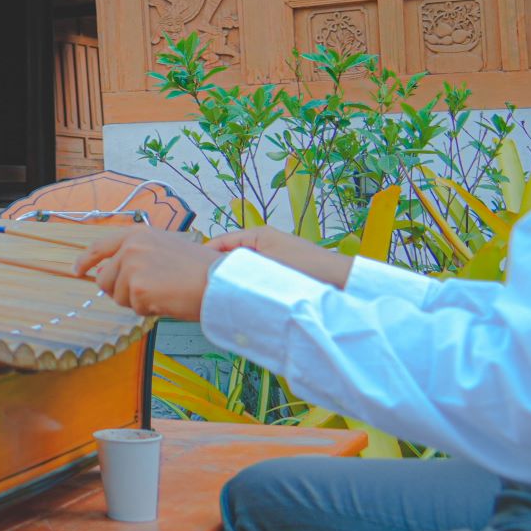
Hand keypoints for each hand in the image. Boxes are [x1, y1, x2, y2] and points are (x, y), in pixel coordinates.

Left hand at [75, 229, 221, 319]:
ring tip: (164, 292)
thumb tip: (110, 272)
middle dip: (121, 292)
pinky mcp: (137, 288)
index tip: (77, 270)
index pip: (100, 246)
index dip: (86, 260)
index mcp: (137, 235)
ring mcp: (132, 266)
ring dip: (138, 302)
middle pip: (105, 280)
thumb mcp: (164, 248)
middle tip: (150, 292)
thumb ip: (137, 255)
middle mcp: (131, 247)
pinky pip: (134, 308)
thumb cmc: (199, 268)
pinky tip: (168, 300)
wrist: (219, 280)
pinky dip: (150, 310)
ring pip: (118, 297)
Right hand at [205, 226, 355, 287]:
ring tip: (221, 292)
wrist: (339, 280)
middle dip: (218, 268)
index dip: (205, 255)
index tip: (191, 271)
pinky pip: (256, 275)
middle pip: (231, 254)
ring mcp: (273, 255)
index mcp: (258, 234)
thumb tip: (215, 277)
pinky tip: (243, 296)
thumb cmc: (305, 268)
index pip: (221, 242)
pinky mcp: (281, 269)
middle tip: (203, 285)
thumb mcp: (266, 267)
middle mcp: (264, 242)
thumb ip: (238, 270)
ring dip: (235, 277)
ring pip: (243, 266)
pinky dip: (249, 283)